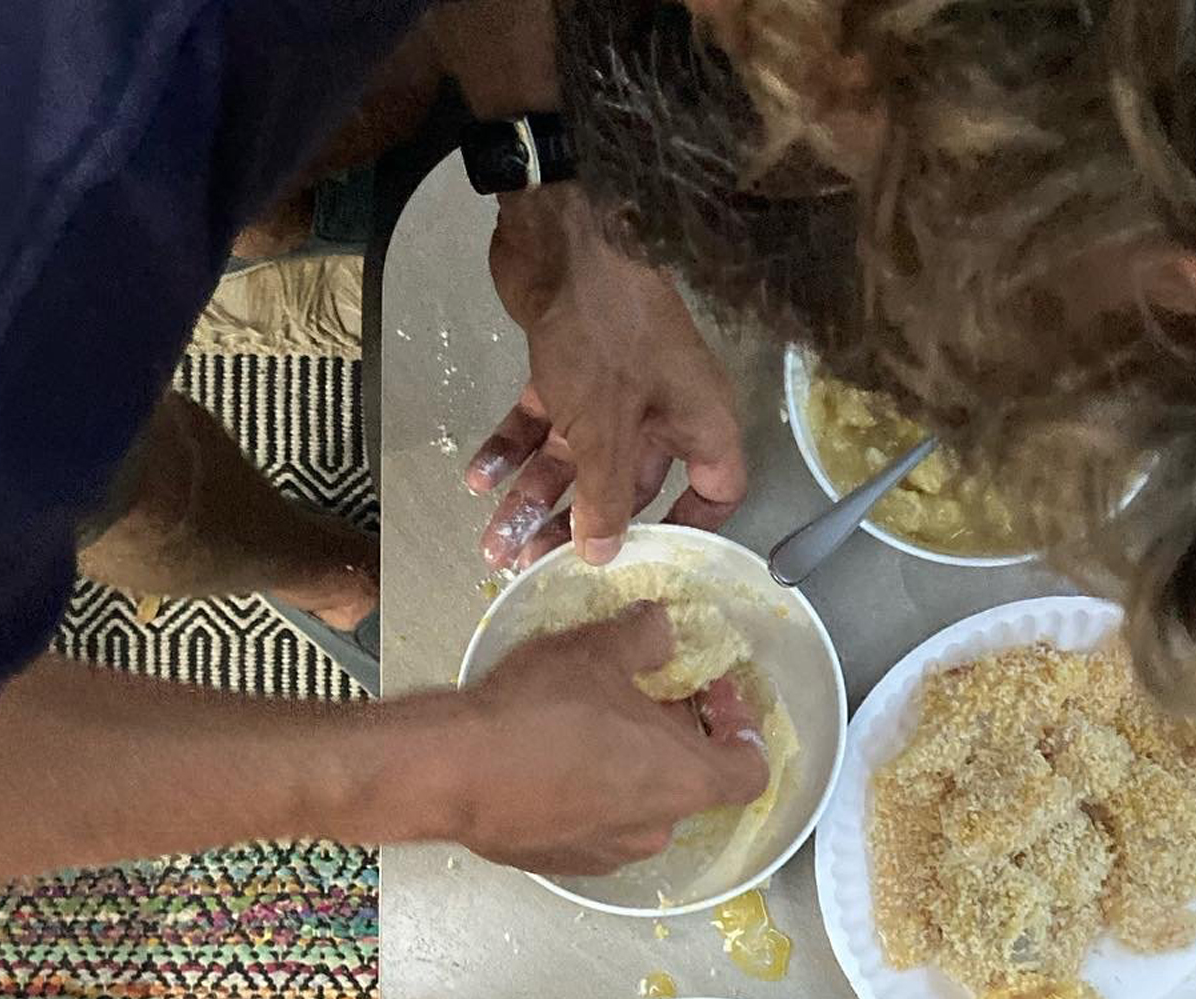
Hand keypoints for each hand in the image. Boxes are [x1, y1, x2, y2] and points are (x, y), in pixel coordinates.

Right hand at [445, 602, 766, 871]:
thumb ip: (646, 637)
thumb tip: (660, 629)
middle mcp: (655, 827)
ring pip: (639, 804)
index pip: (749, 769)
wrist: (455, 772)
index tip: (714, 697)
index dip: (741, 729)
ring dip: (630, 767)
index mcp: (684, 780)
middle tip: (642, 695)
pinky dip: (588, 794)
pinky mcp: (564, 862)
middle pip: (689, 781)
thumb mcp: (599, 651)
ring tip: (592, 725)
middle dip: (675, 736)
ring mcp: (608, 852)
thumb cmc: (534, 715)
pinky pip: (594, 824)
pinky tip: (553, 759)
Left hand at [468, 188, 746, 570]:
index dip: (689, 529)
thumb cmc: (604, 333)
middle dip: (577, 526)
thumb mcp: (606, 430)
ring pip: (576, 460)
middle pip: (625, 487)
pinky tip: (478, 477)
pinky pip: (543, 422)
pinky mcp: (567, 367)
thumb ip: (606, 497)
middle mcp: (661, 409)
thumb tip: (603, 555)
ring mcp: (613, 387)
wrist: (561, 234)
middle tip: (533, 567)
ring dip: (534, 499)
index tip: (649, 564)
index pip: (716, 488)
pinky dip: (512, 447)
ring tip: (492, 542)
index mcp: (697, 420)